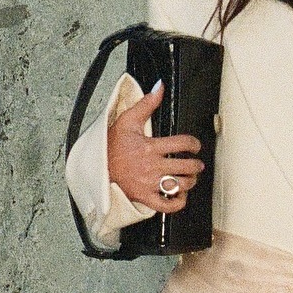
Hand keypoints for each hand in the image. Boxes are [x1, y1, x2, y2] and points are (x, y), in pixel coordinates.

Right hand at [106, 80, 204, 213]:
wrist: (96, 167)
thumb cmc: (111, 145)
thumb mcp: (127, 120)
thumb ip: (146, 103)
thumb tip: (159, 86)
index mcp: (150, 147)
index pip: (182, 143)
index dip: (194, 144)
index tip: (195, 146)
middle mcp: (151, 166)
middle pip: (186, 167)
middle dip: (196, 165)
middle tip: (196, 163)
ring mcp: (148, 184)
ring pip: (180, 186)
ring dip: (190, 181)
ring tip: (190, 177)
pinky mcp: (144, 198)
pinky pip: (167, 205)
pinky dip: (178, 202)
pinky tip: (180, 195)